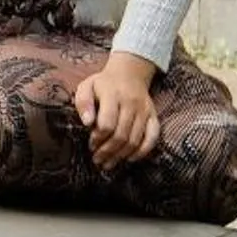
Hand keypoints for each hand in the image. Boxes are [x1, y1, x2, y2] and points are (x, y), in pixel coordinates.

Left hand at [75, 54, 160, 171]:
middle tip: (97, 160)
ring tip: (108, 163)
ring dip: (121, 155)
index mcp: (113, 95)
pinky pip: (153, 137)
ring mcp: (144, 110)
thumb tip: (87, 123)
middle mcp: (131, 103)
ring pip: (135, 139)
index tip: (91, 145)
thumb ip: (83, 102)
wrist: (129, 72)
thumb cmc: (103, 84)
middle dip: (108, 151)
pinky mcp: (153, 116)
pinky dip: (142, 151)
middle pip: (121, 135)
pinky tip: (129, 159)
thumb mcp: (86, 86)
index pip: (107, 123)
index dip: (98, 138)